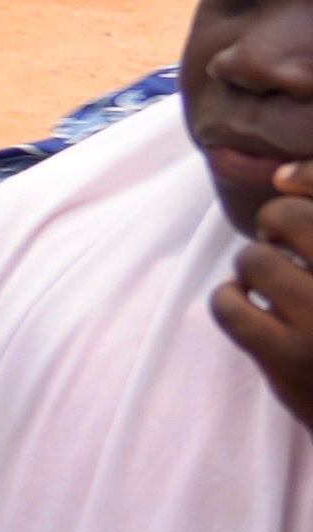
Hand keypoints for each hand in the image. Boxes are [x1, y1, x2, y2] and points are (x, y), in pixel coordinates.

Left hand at [210, 165, 312, 429]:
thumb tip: (281, 175)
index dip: (306, 175)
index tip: (285, 180)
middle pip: (287, 217)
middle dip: (273, 225)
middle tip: (283, 248)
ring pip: (254, 258)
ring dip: (251, 267)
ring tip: (270, 285)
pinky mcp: (288, 357)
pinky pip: (228, 305)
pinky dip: (227, 299)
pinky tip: (246, 308)